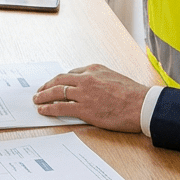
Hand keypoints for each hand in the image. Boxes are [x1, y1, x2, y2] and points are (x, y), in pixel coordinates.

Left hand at [32, 64, 147, 132]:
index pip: (71, 73)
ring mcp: (84, 94)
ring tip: (37, 100)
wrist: (142, 105)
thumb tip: (91, 87)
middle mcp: (86, 79)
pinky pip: (60, 107)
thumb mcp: (114, 77)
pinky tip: (43, 110)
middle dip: (47, 85)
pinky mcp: (84, 109)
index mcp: (94, 69)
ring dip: (43, 96)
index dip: (60, 80)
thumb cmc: (133, 94)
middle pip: (59, 80)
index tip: (55, 84)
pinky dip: (49, 108)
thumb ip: (100, 79)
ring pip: (57, 92)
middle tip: (40, 90)